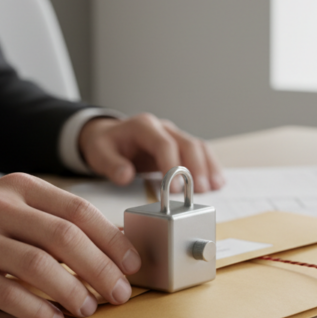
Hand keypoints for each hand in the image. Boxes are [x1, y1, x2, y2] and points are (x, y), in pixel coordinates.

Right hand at [0, 173, 141, 317]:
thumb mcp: (15, 206)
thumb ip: (56, 219)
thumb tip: (113, 246)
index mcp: (22, 188)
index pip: (78, 210)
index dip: (112, 239)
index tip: (132, 264)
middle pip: (64, 237)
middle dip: (100, 268)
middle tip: (119, 292)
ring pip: (37, 265)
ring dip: (72, 291)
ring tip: (89, 308)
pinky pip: (6, 294)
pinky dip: (36, 310)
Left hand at [79, 113, 224, 191]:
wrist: (109, 136)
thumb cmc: (106, 145)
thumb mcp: (99, 153)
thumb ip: (111, 165)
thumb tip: (125, 176)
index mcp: (143, 126)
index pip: (164, 144)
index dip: (173, 166)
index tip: (176, 189)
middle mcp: (163, 127)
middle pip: (188, 143)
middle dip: (196, 168)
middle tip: (201, 190)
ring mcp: (174, 135)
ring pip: (198, 146)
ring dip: (208, 167)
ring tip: (214, 187)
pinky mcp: (180, 145)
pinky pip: (200, 152)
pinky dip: (210, 166)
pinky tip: (217, 181)